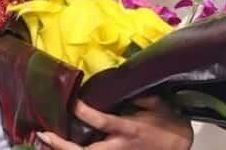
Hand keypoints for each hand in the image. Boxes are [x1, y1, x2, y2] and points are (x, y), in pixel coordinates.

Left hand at [36, 97, 192, 149]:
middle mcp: (120, 147)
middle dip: (63, 146)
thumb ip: (137, 95)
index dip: (84, 113)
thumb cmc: (168, 123)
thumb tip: (117, 83)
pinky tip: (61, 147)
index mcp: (129, 129)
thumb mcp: (156, 104)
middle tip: (44, 134)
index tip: (71, 102)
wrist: (180, 147)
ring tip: (46, 141)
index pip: (102, 121)